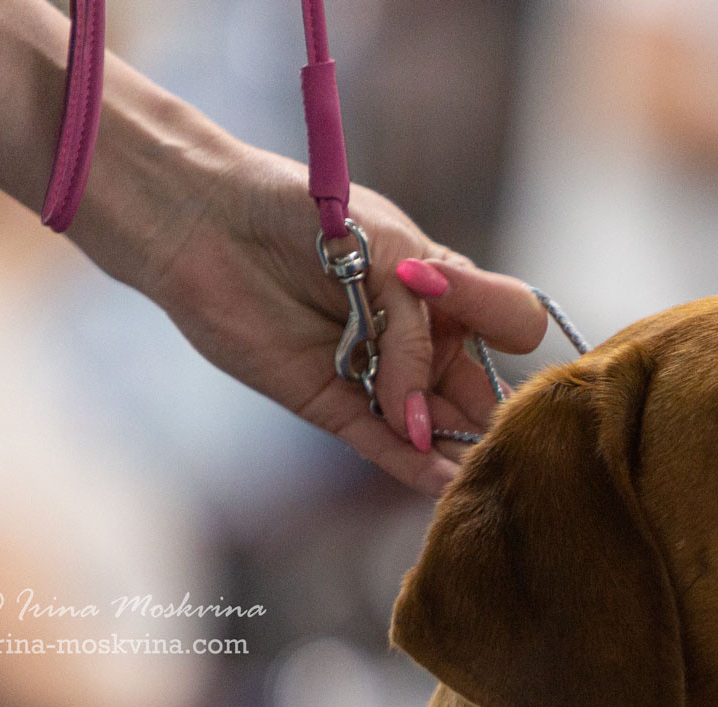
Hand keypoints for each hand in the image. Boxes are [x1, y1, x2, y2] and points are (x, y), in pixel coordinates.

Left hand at [138, 144, 546, 496]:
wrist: (205, 219)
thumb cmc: (299, 212)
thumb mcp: (383, 251)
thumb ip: (413, 328)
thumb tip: (418, 416)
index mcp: (447, 291)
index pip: (512, 321)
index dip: (503, 321)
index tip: (460, 304)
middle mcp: (421, 341)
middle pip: (480, 390)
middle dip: (494, 414)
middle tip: (508, 437)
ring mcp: (380, 377)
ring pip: (436, 427)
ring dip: (460, 451)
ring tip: (483, 473)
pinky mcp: (333, 407)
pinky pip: (382, 447)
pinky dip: (413, 468)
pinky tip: (443, 484)